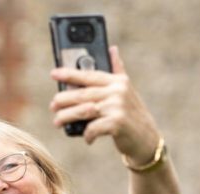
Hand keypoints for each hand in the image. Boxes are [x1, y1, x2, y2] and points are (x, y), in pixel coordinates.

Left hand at [49, 46, 159, 162]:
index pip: (89, 75)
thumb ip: (117, 70)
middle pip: (83, 94)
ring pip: (84, 110)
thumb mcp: (127, 90)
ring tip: (57, 122)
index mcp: (117, 81)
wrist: (147, 138)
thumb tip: (112, 49)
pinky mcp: (117, 123)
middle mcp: (117, 92)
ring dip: (67, 116)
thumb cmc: (132, 114)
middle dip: (64, 100)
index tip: (54, 74)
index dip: (70, 74)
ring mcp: (117, 107)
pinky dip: (87, 134)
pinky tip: (87, 137)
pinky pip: (93, 128)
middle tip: (52, 106)